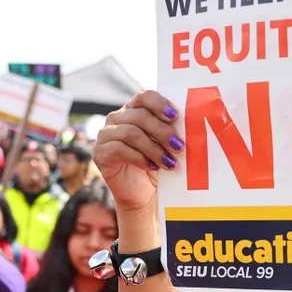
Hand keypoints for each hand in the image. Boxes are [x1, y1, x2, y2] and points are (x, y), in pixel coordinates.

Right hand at [93, 90, 183, 213]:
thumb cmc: (157, 165)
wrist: (143, 194)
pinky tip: (152, 167)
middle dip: (162, 131)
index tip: (175, 116)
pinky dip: (139, 158)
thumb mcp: (167, 146)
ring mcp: (106, 135)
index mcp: (135, 110)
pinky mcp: (100, 154)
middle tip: (179, 146)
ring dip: (153, 148)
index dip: (159, 104)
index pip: (145, 96)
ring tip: (170, 162)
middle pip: (140, 116)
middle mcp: (117, 118)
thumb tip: (190, 126)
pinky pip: (118, 150)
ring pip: (130, 133)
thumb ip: (172, 132)